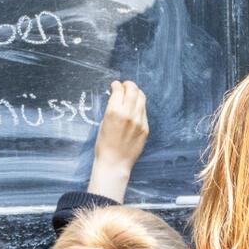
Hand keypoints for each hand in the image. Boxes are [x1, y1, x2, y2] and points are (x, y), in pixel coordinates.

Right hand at [89, 81, 147, 201]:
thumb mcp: (103, 123)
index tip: (115, 85)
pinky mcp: (145, 128)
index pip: (119, 90)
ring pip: (141, 99)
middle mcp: (128, 114)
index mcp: (114, 112)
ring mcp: (139, 121)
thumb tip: (117, 97)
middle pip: (133, 90)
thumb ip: (112, 109)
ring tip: (132, 94)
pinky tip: (135, 108)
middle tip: (125, 86)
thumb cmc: (104, 145)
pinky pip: (144, 111)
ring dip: (136, 93)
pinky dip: (139, 106)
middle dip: (128, 85)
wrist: (114, 163)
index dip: (117, 85)